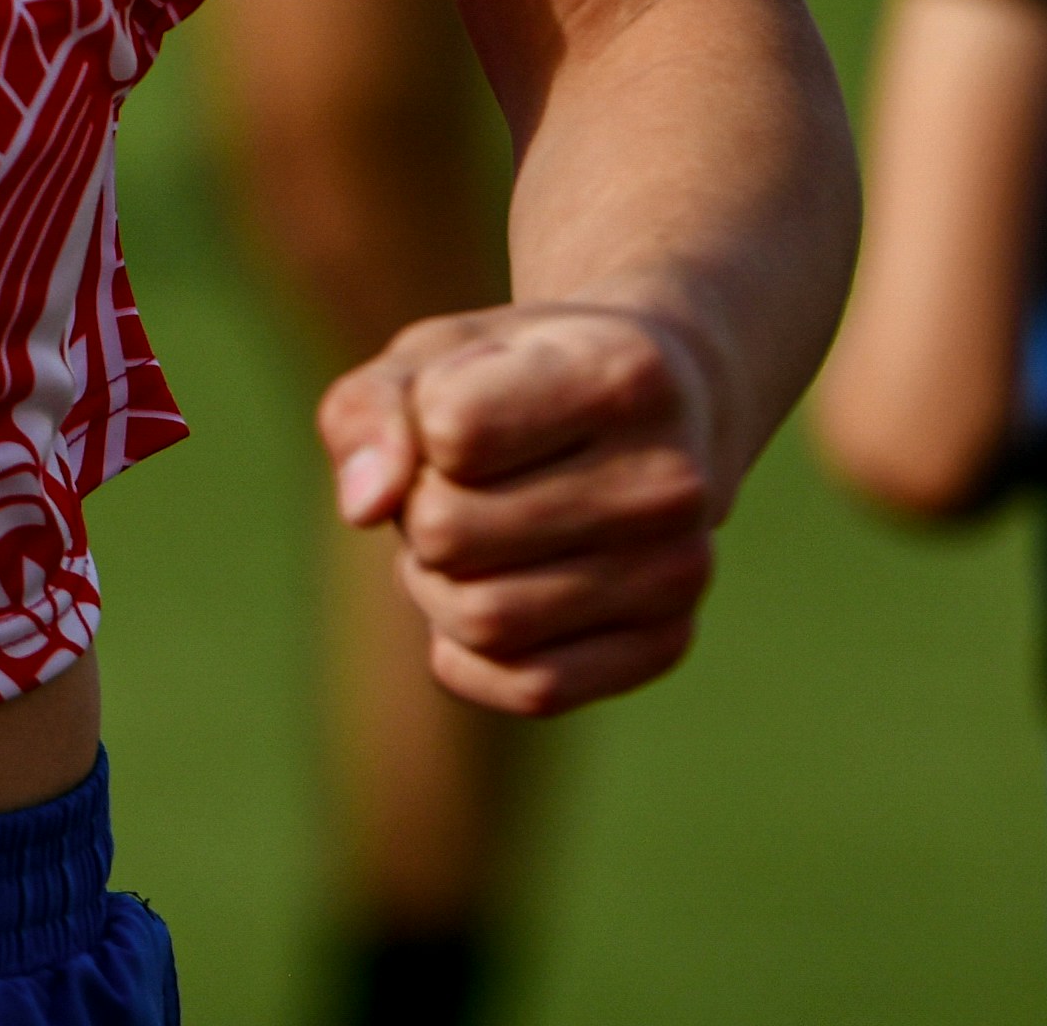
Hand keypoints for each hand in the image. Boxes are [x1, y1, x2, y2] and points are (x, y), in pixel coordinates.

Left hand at [315, 300, 728, 715]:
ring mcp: (681, 568)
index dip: (419, 429)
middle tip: (452, 487)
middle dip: (418, 515)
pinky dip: (472, 657)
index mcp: (621, 373)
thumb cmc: (518, 375)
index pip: (450, 432)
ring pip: (482, 623)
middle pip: (450, 535)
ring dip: (437, 587)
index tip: (459, 411)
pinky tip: (487, 596)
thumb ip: (370, 410)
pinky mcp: (669, 641)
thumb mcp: (432, 356)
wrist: (659, 408)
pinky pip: (531, 689)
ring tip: (473, 537)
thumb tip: (364, 507)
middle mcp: (670, 476)